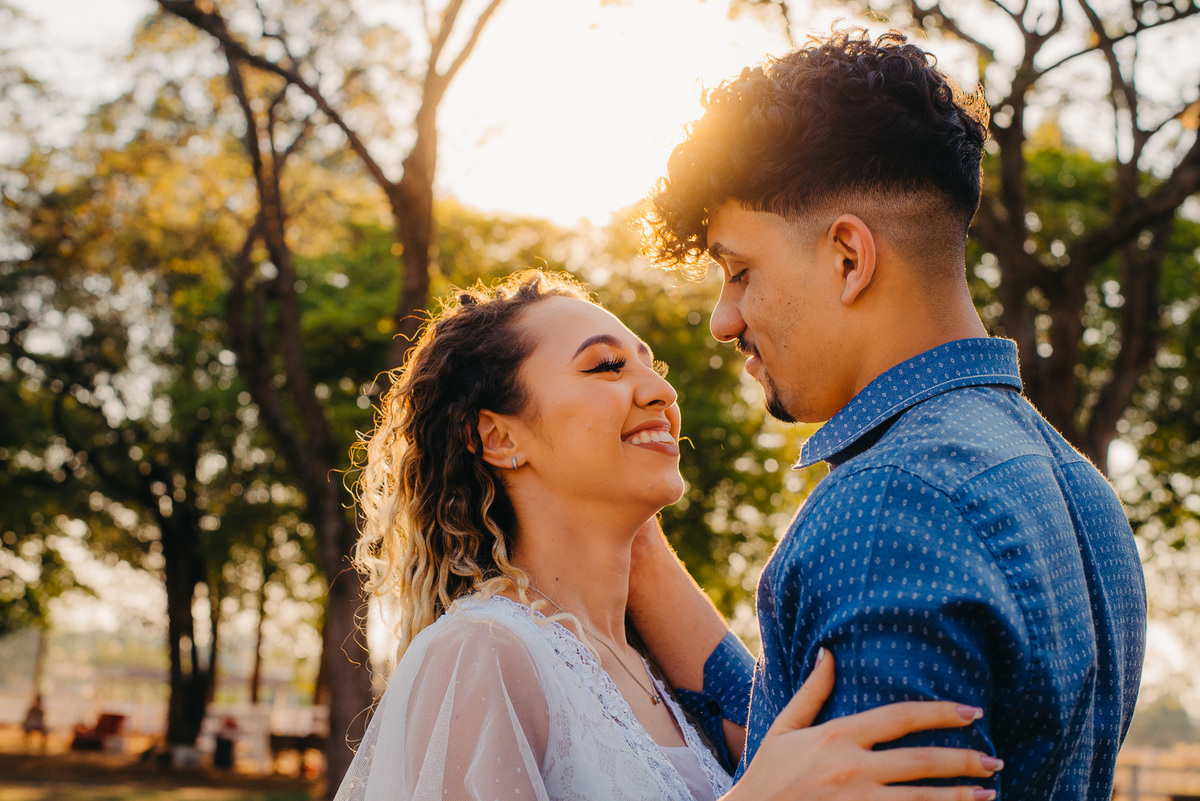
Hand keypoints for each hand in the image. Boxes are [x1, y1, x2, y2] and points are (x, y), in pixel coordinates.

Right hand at [722, 650, 1002, 800]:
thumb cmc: (767, 776)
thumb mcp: (785, 728)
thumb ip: (812, 692)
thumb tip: (828, 651)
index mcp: (837, 737)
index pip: (900, 718)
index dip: (940, 713)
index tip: (973, 713)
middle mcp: (852, 769)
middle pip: (922, 761)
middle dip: (964, 760)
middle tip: (995, 760)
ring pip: (923, 800)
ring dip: (960, 797)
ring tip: (989, 794)